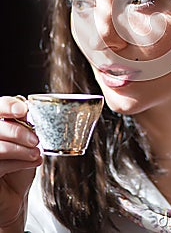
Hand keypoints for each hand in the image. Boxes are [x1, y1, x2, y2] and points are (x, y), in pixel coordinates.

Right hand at [0, 96, 41, 228]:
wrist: (15, 195)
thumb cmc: (20, 165)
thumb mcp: (26, 140)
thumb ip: (25, 124)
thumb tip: (31, 109)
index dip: (8, 106)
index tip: (23, 111)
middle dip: (18, 132)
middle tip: (35, 140)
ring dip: (21, 150)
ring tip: (36, 154)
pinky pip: (0, 164)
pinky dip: (19, 163)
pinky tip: (33, 162)